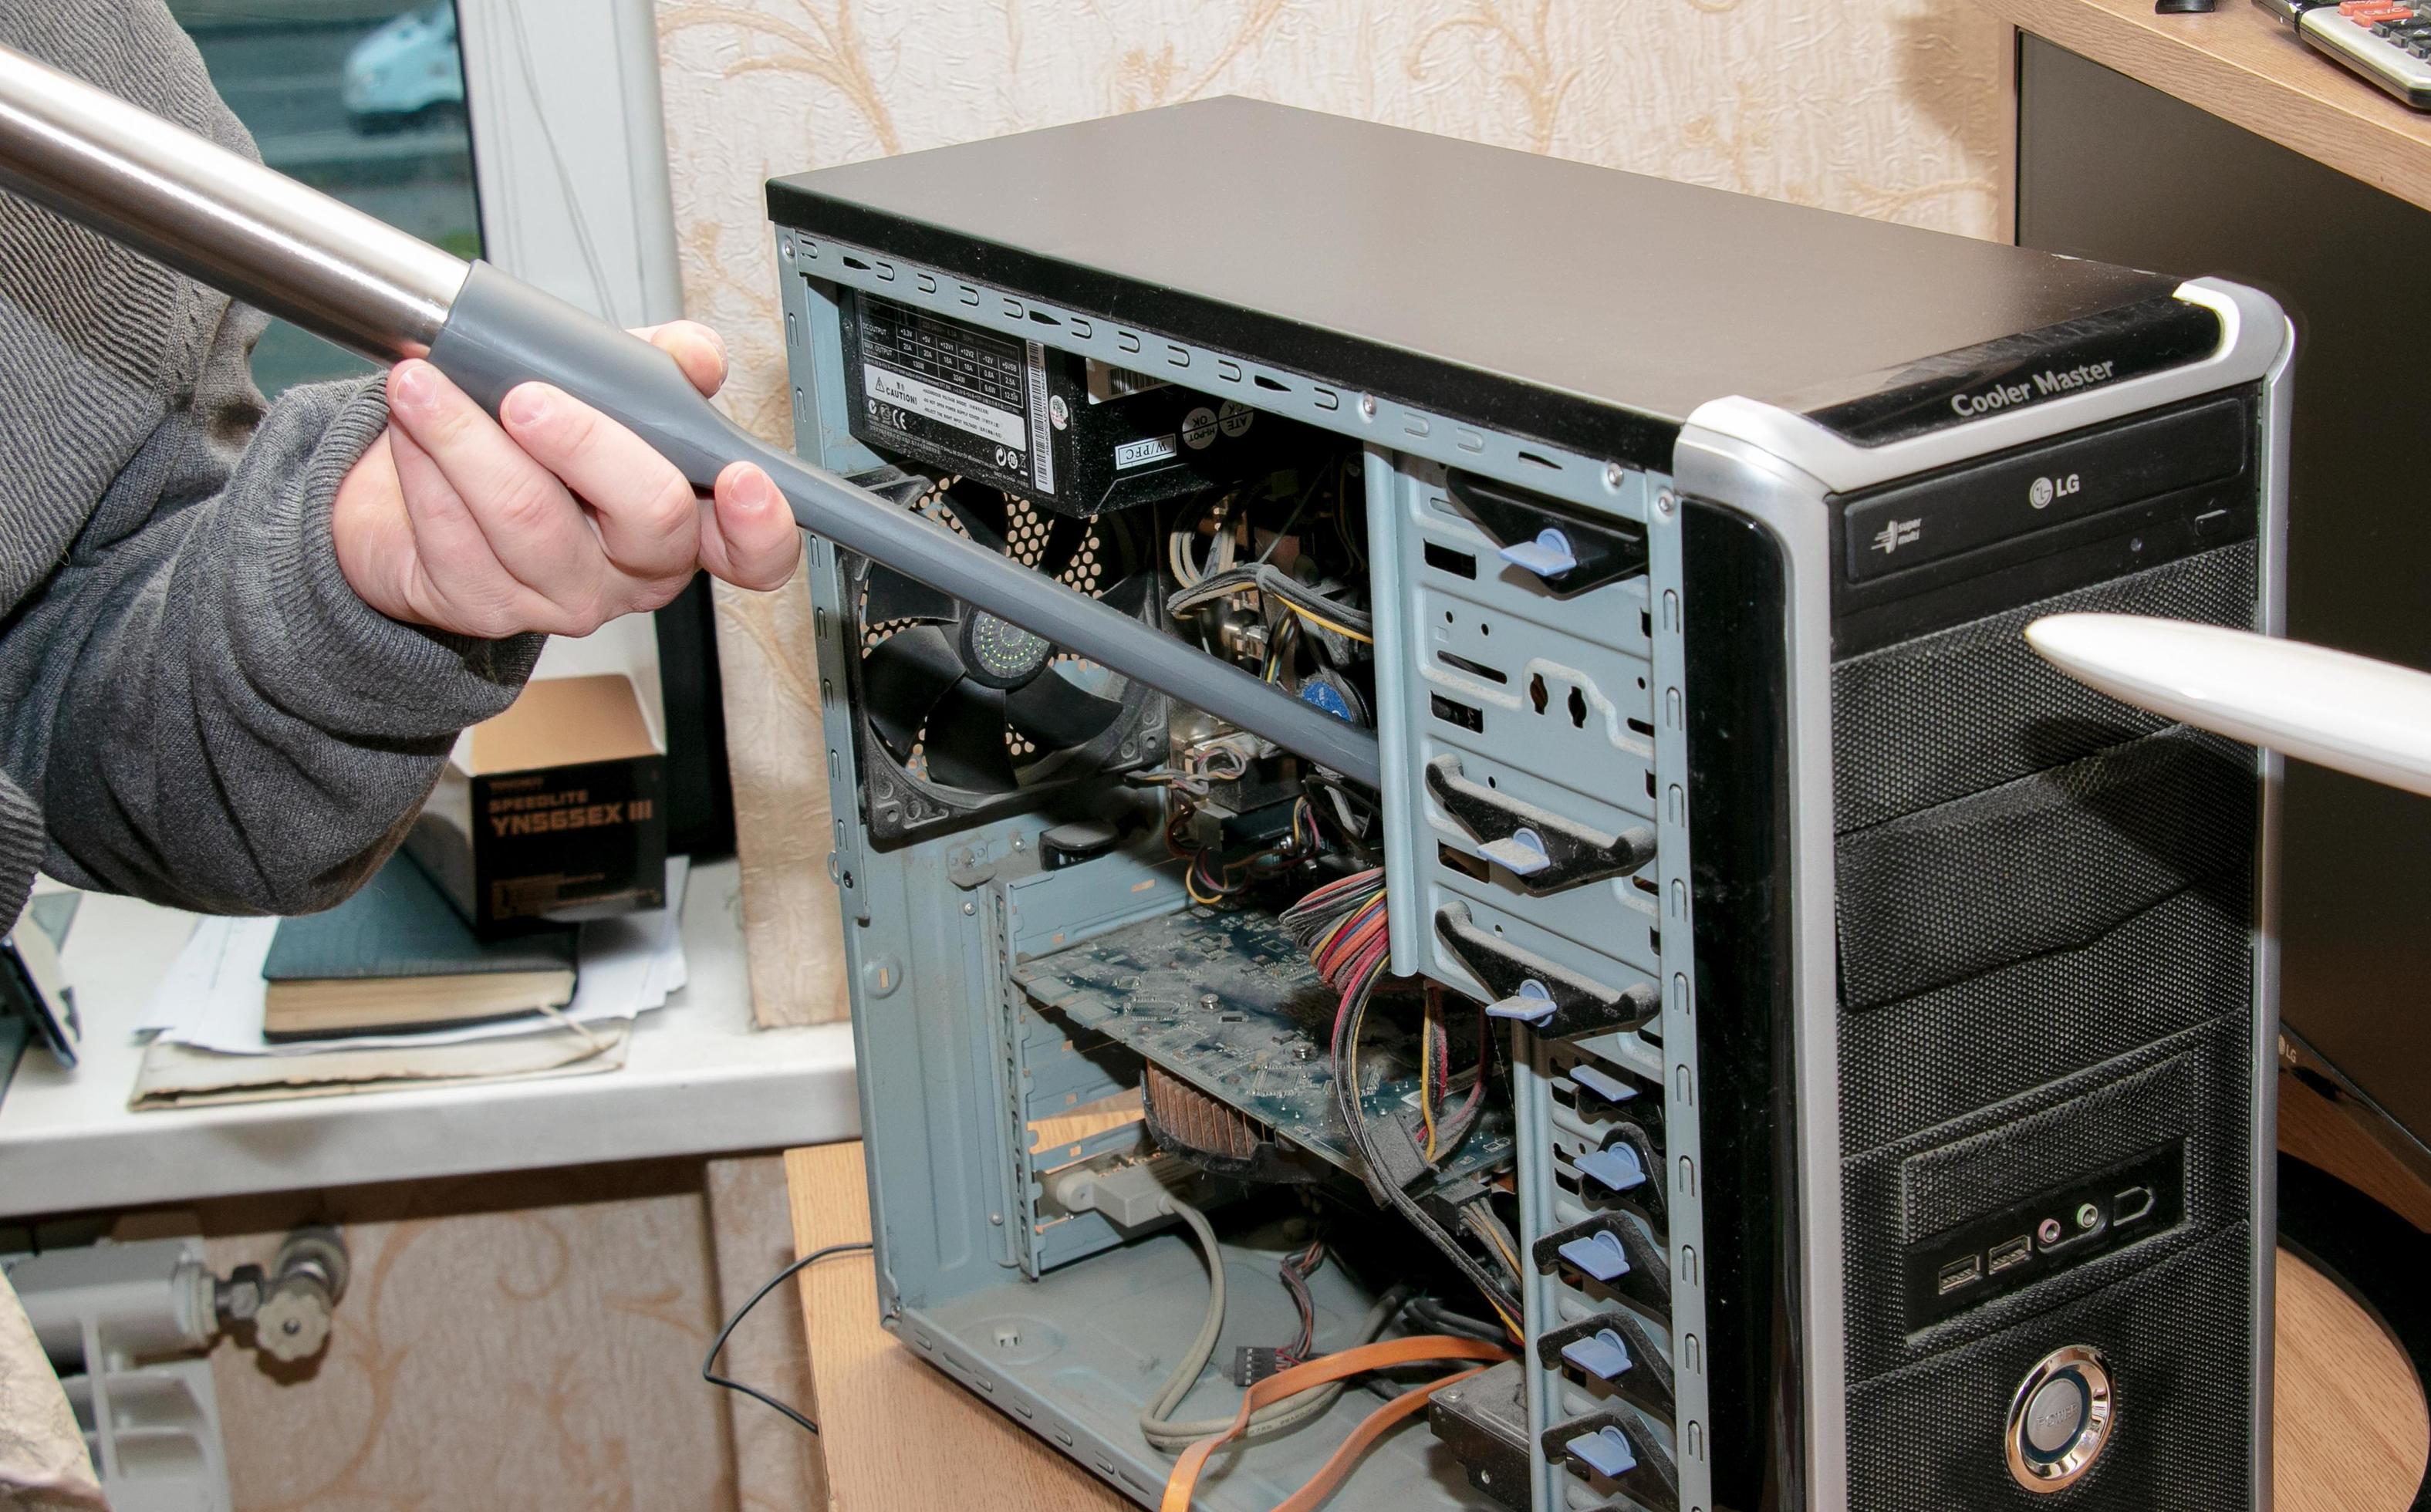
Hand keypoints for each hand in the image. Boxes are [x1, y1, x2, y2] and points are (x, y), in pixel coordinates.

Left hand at [332, 321, 799, 638]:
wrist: (416, 488)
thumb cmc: (528, 439)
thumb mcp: (603, 387)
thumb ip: (655, 366)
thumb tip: (696, 355)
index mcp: (687, 523)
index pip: (756, 552)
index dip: (760, 524)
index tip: (741, 479)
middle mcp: (636, 571)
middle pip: (649, 519)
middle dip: (587, 444)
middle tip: (528, 396)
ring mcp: (562, 597)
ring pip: (529, 521)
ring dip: (468, 440)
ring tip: (428, 384)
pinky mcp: (484, 606)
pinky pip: (455, 535)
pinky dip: (426, 466)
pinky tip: (413, 428)